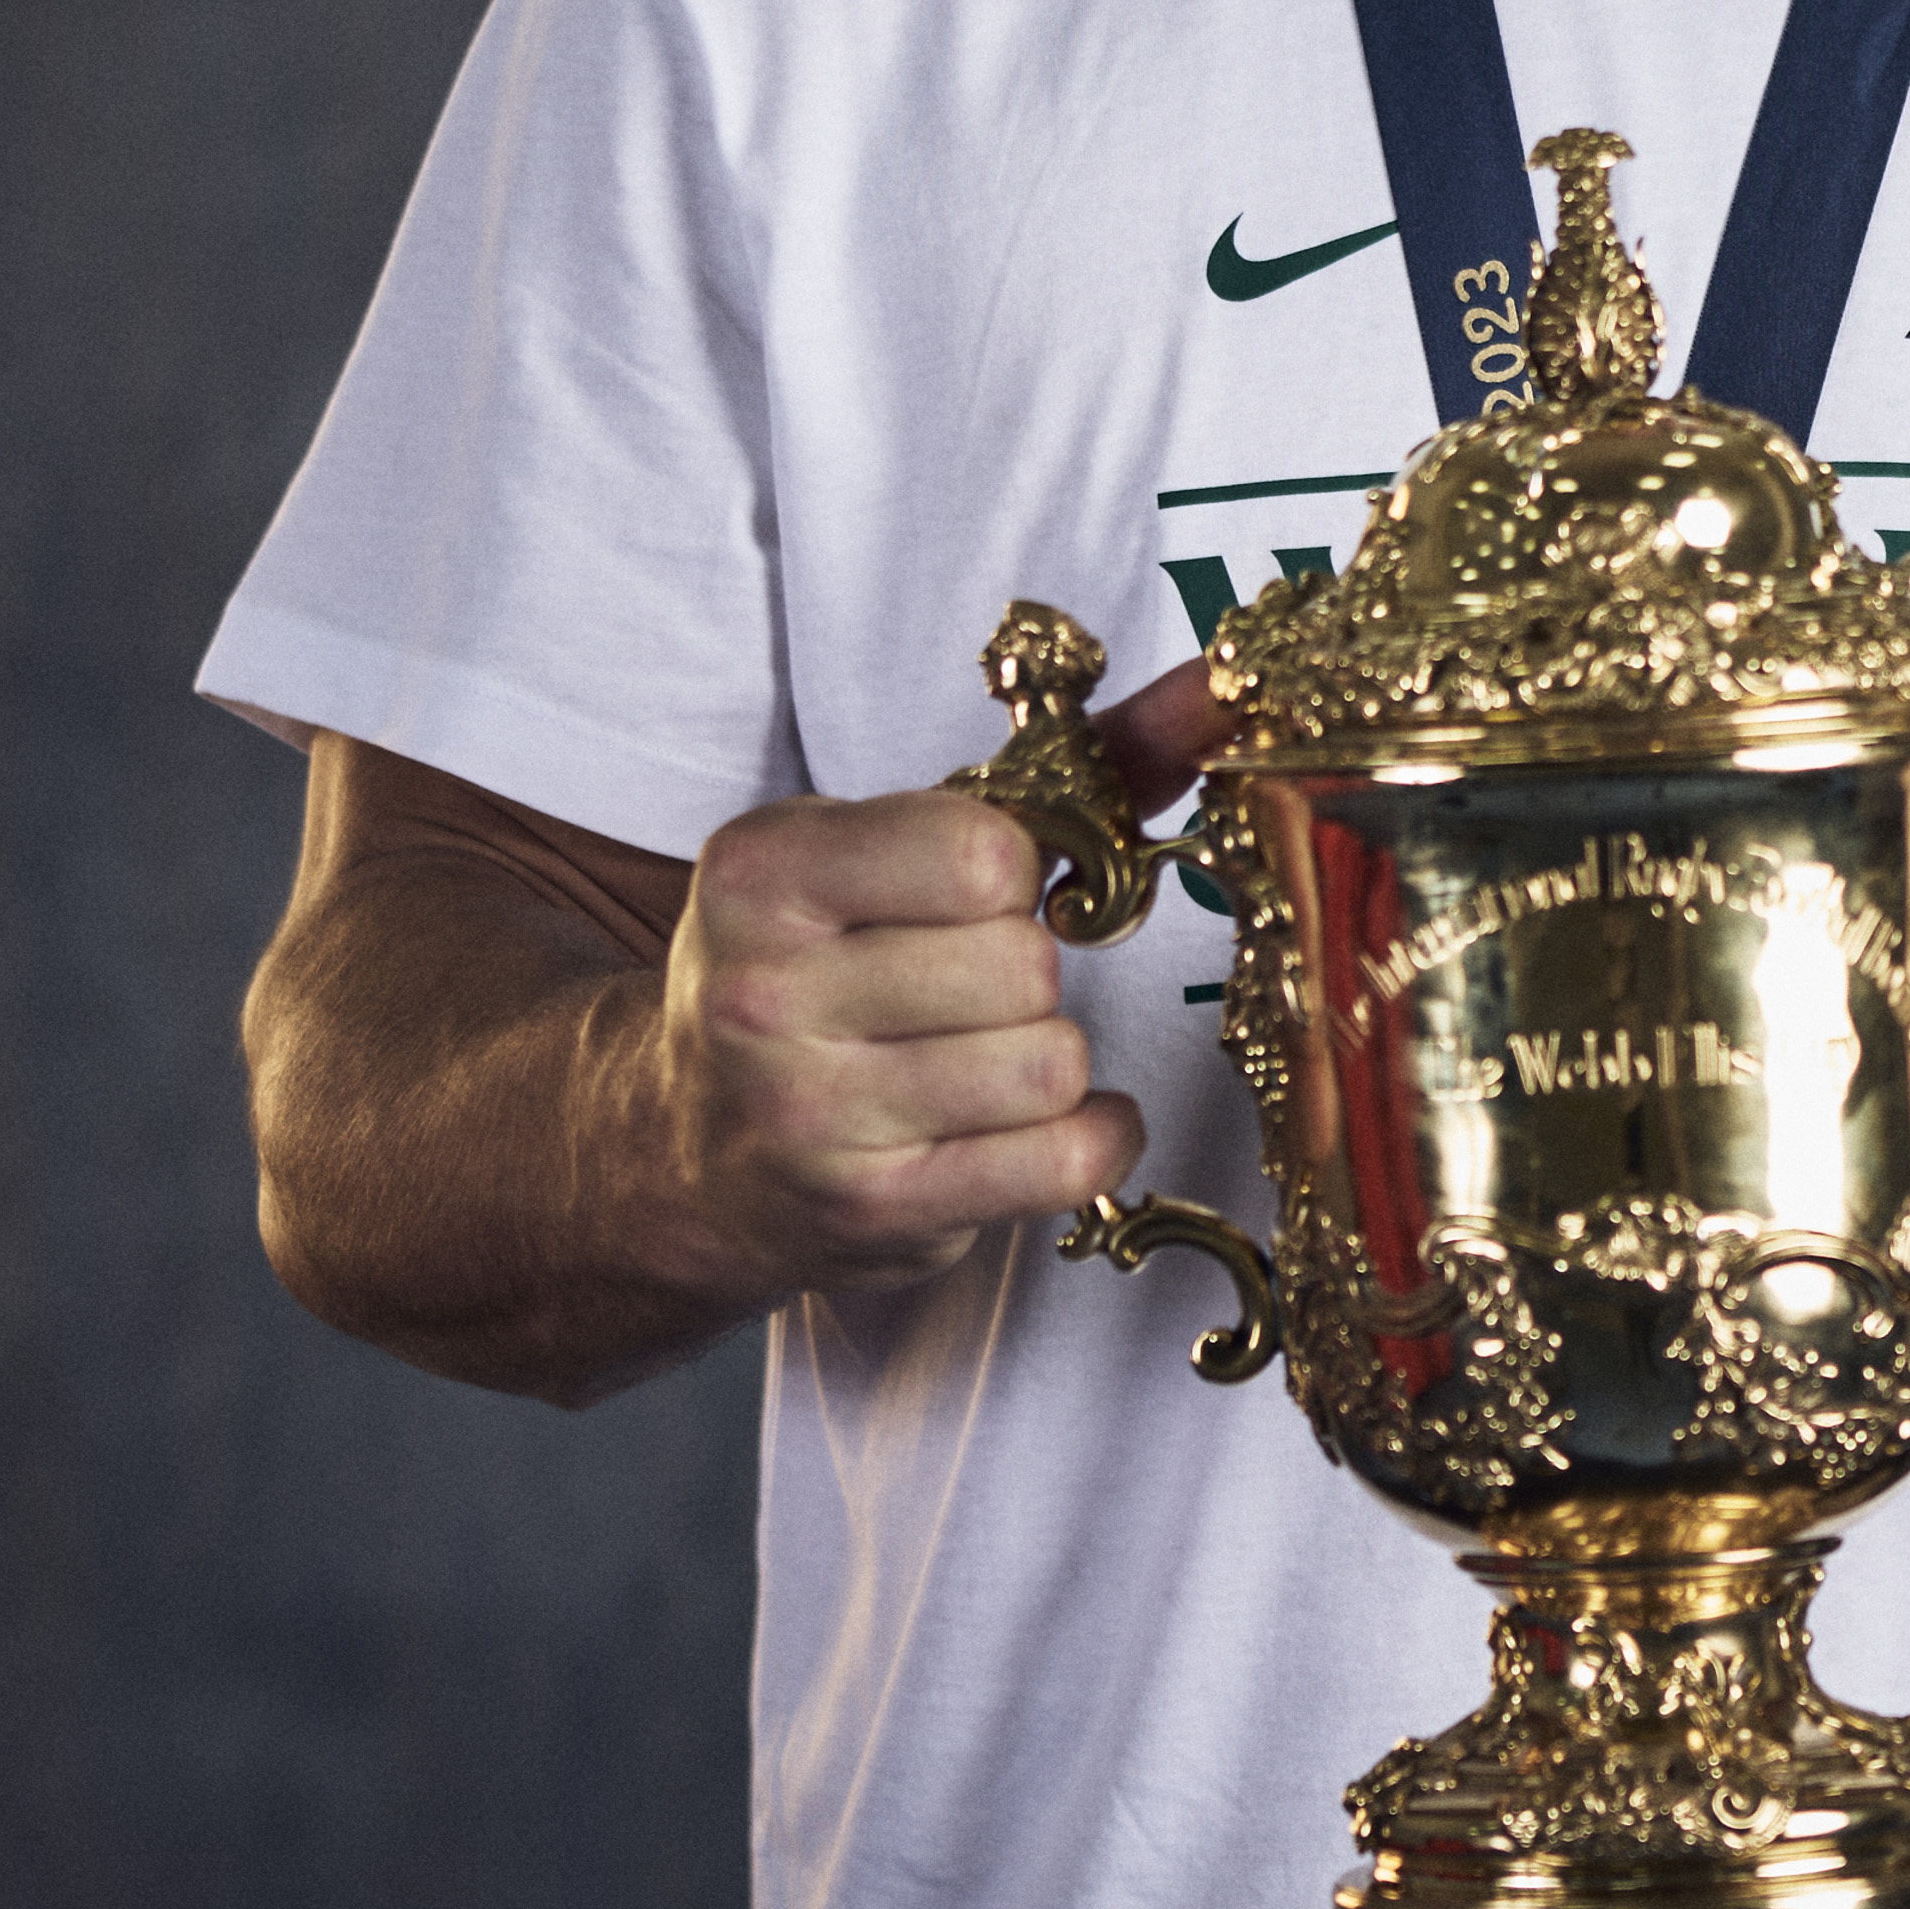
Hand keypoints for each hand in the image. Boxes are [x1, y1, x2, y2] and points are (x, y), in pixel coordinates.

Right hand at [633, 662, 1212, 1302]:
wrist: (686, 1148)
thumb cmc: (820, 967)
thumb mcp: (885, 844)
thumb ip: (1074, 768)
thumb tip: (1223, 695)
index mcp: (762, 874)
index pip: (982, 852)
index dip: (1010, 874)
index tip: (965, 896)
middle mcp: (764, 996)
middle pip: (1024, 966)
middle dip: (1024, 974)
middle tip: (960, 989)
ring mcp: (811, 1118)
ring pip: (1052, 1063)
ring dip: (1044, 1059)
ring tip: (972, 1057)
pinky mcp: (871, 1212)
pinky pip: (1065, 1158)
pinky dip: (1085, 1136)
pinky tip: (1032, 1122)